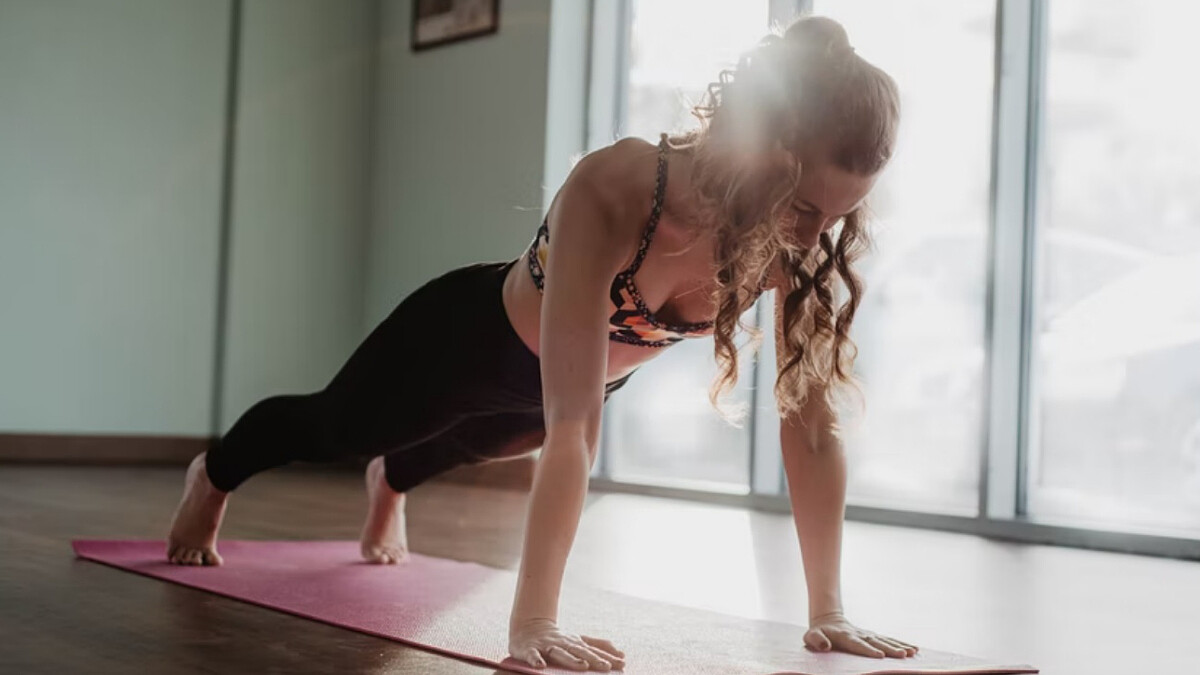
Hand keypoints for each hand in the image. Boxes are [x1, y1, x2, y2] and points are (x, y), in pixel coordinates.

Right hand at [509, 617, 625, 670]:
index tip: (622, 663)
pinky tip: (541, 667)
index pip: (594, 651)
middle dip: (593, 658)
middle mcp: (563, 643)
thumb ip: (599, 646)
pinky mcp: (530, 649)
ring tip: (583, 666)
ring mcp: (546, 646)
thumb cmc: (559, 639)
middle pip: (580, 651)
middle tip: (607, 667)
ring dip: (571, 659)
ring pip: (559, 653)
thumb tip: (622, 654)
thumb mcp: (580, 641)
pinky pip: (532, 655)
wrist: (529, 627)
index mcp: (576, 643)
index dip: (608, 657)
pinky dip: (536, 660)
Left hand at [804, 611, 918, 658]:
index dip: (868, 650)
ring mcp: (868, 635)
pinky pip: (889, 640)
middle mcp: (860, 635)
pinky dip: (901, 644)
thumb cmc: (819, 633)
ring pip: (886, 640)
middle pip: (876, 642)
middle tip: (903, 655)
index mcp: (845, 636)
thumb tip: (825, 646)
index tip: (879, 656)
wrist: (828, 620)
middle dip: (890, 649)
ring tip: (912, 652)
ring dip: (899, 646)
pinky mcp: (874, 637)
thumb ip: (816, 640)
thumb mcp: (811, 636)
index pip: (857, 644)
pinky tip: (913, 649)